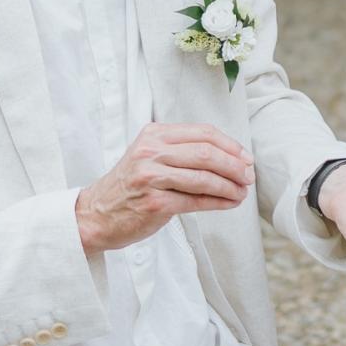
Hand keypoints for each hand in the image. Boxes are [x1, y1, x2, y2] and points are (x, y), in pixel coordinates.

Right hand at [75, 123, 253, 255]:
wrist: (97, 213)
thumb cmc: (132, 185)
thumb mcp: (151, 155)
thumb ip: (182, 149)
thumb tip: (231, 156)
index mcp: (154, 134)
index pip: (202, 133)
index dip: (229, 145)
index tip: (246, 157)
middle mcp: (151, 151)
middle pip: (206, 153)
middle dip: (234, 165)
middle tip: (249, 175)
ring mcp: (151, 177)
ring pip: (203, 177)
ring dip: (229, 186)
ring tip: (243, 192)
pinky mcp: (154, 203)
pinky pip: (195, 201)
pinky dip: (218, 202)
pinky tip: (230, 203)